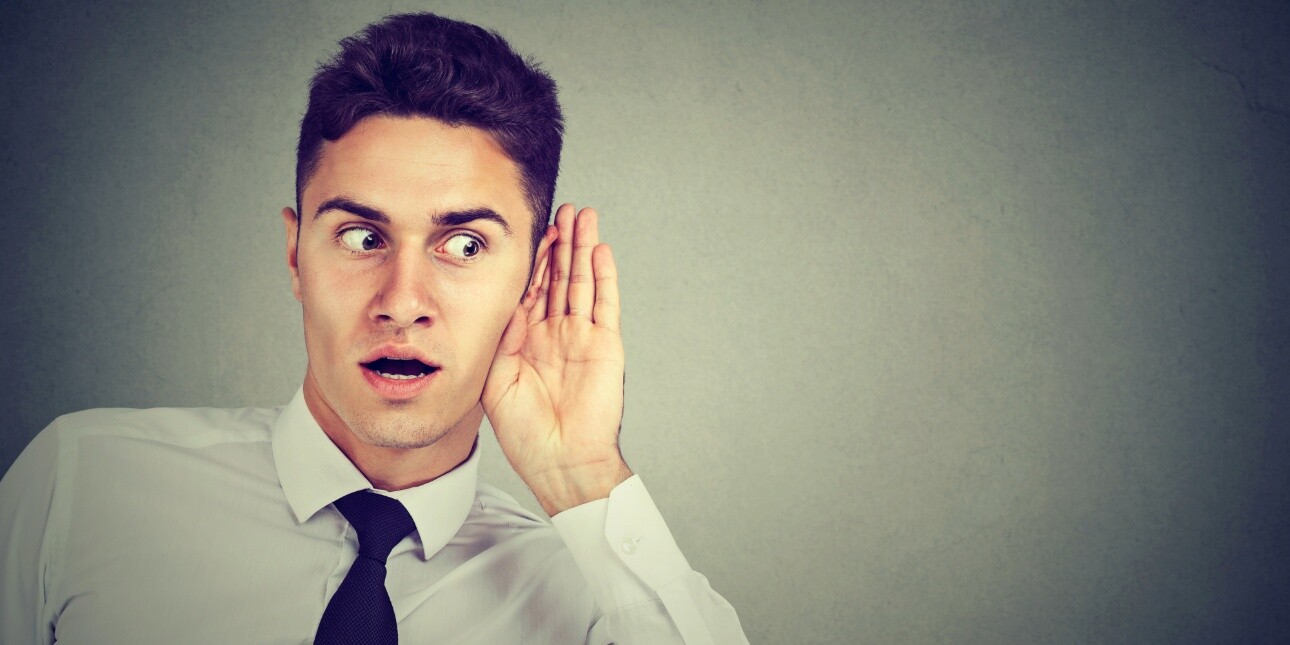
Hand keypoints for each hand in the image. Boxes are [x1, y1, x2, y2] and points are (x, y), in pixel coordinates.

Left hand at [482, 204, 632, 514]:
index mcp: (530, 340)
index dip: (537, 259)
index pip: (534, 288)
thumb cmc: (525, 431)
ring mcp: (584, 337)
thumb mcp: (496, 377)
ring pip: (584, 282)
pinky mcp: (606, 346)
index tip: (538, 229)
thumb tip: (511, 300)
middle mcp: (558, 333)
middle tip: (565, 209)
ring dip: (584, 249)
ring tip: (584, 215)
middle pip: (562, 277)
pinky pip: (605, 304)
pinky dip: (604, 276)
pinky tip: (600, 250)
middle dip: (563, 243)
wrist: (560, 460)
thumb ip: (503, 336)